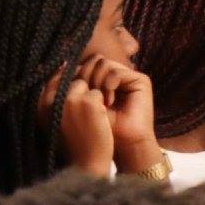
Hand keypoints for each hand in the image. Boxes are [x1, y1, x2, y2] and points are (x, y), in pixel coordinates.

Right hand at [42, 72, 112, 176]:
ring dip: (92, 96)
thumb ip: (55, 94)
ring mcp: (70, 99)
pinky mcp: (89, 102)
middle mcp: (52, 99)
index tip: (76, 93)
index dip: (68, 82)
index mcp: (40, 103)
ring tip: (91, 116)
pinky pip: (99, 92)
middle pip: (71, 79)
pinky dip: (102, 102)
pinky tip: (99, 119)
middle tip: (86, 110)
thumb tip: (62, 64)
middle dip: (82, 89)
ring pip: (85, 84)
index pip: (54, 78)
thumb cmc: (73, 140)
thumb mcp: (57, 116)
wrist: (86, 162)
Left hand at [74, 55, 159, 171]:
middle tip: (88, 99)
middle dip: (85, 78)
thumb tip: (63, 63)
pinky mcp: (141, 81)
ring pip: (103, 62)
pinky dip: (108, 85)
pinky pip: (115, 71)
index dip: (76, 75)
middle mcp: (117, 76)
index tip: (73, 96)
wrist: (123, 145)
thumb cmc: (100, 130)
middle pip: (93, 60)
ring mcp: (129, 77)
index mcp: (103, 79)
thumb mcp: (79, 104)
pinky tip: (110, 102)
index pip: (85, 63)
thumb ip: (72, 84)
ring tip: (100, 102)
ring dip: (96, 82)